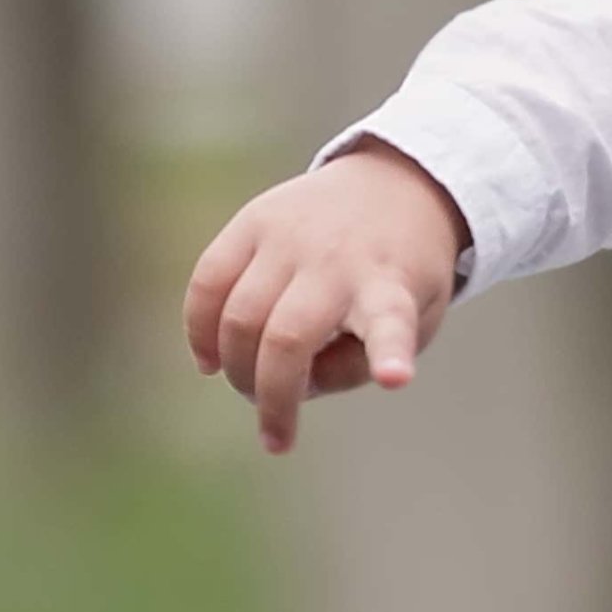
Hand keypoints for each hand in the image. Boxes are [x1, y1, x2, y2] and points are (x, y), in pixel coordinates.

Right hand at [183, 143, 468, 452]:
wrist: (394, 183)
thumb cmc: (400, 275)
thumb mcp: (412, 322)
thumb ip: (352, 366)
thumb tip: (288, 386)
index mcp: (390, 288)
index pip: (392, 322)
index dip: (390, 354)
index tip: (395, 378)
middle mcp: (338, 259)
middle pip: (285, 339)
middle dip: (270, 398)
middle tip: (275, 428)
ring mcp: (291, 235)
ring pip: (238, 316)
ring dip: (235, 369)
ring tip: (250, 388)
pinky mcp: (253, 220)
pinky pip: (207, 282)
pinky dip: (199, 330)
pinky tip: (210, 361)